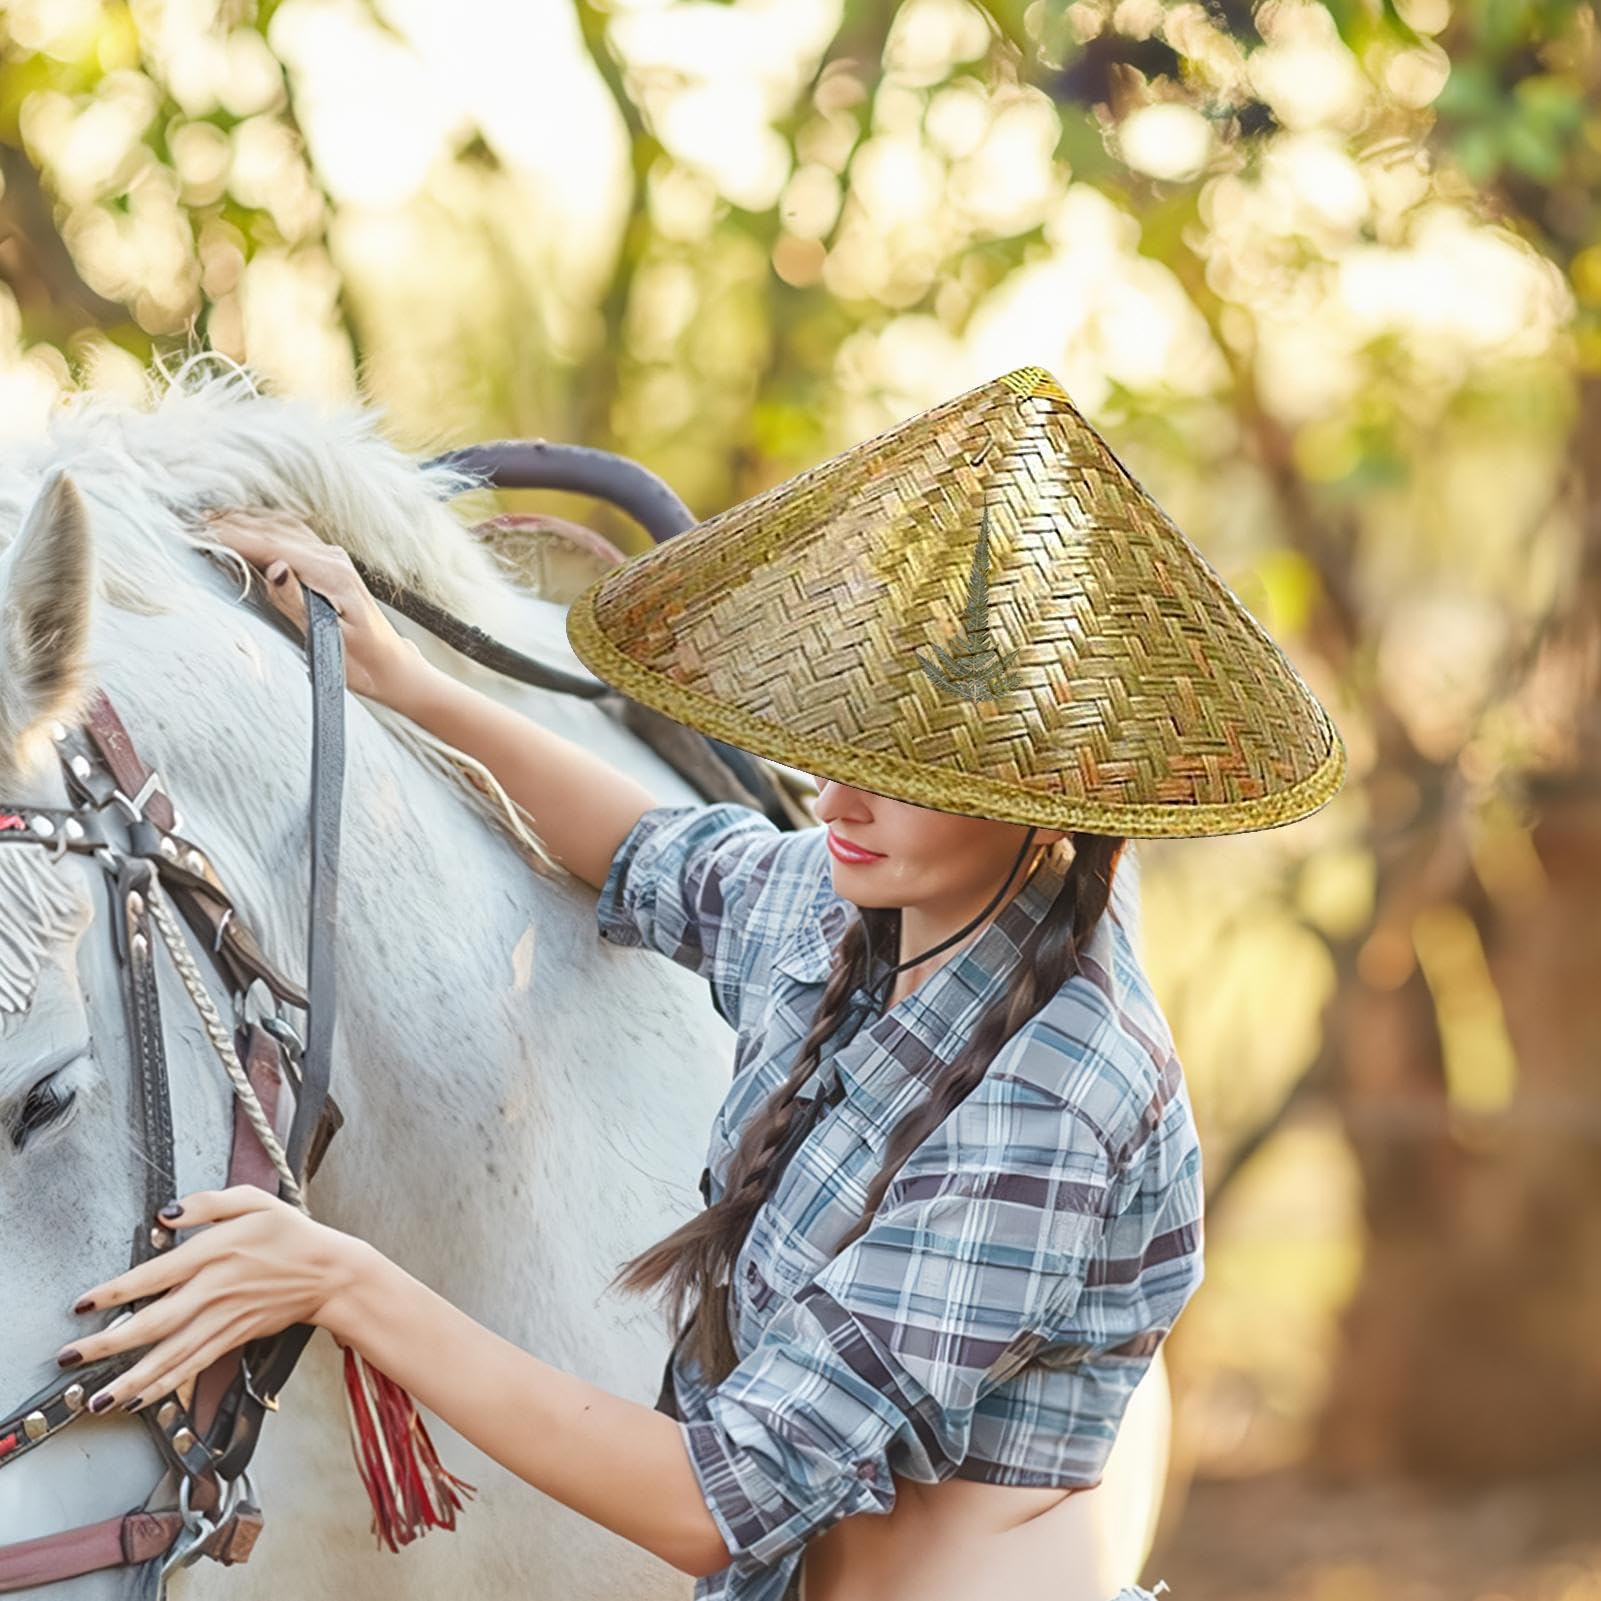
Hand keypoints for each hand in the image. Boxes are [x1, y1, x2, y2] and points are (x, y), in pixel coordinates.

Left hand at [58, 1187, 369, 1414]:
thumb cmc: (290, 1233)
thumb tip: (166, 1214)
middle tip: (70, 1358)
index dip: (117, 1291)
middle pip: (155, 1322)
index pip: (156, 1274)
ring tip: (97, 1398)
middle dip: (108, 1344)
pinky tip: (138, 1399)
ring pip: (171, 1355)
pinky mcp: (232, 1338)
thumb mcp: (255, 1201)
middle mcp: (215, 1291)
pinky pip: (192, 1366)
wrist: (328, 1272)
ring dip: (131, 1380)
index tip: (84, 1304)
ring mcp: (224, 1320)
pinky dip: (164, 1387)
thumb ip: (207, 1203)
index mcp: (216, 1252)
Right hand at [198, 507, 432, 705]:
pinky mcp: (327, 561)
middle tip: (187, 522)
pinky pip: (288, 534)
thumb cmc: (361, 662)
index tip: (198, 532)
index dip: (233, 538)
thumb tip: (275, 568)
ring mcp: (331, 556)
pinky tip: (238, 525)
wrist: (390, 665)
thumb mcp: (328, 642)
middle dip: (229, 525)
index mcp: (332, 574)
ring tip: (204, 520)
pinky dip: (259, 527)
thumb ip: (298, 603)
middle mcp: (332, 558)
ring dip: (242, 522)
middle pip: (272, 531)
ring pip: (278, 527)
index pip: (272, 547)